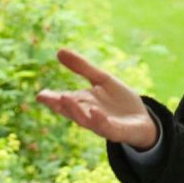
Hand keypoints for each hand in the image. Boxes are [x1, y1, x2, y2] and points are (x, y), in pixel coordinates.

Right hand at [36, 48, 157, 149]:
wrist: (144, 119)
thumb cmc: (119, 101)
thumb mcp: (102, 79)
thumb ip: (82, 67)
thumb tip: (59, 51)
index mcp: (83, 103)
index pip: (64, 100)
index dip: (51, 99)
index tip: (39, 95)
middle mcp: (89, 115)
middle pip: (71, 111)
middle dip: (59, 104)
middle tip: (45, 97)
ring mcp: (102, 124)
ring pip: (85, 120)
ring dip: (75, 110)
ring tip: (64, 97)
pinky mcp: (117, 132)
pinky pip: (106, 127)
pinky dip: (99, 120)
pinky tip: (94, 111)